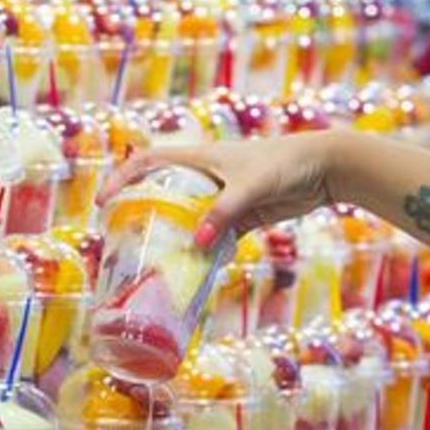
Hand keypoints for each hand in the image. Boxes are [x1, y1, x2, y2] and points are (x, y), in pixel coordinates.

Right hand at [95, 132, 339, 247]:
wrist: (325, 168)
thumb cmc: (285, 163)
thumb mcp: (250, 186)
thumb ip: (223, 213)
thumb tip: (198, 244)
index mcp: (199, 158)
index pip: (148, 161)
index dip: (122, 178)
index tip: (103, 202)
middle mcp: (206, 176)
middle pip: (163, 193)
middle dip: (142, 214)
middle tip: (124, 241)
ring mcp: (223, 198)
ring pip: (188, 219)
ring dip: (175, 239)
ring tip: (157, 264)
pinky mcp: (242, 217)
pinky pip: (216, 237)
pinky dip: (207, 253)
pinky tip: (200, 271)